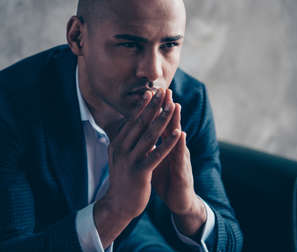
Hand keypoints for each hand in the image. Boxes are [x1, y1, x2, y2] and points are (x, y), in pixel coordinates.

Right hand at [94, 88, 181, 247]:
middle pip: (140, 123)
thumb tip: (131, 125)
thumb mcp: (121, 157)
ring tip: (173, 106)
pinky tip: (178, 132)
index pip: (133, 120)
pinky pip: (156, 154)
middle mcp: (122, 148)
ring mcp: (130, 160)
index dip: (144, 106)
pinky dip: (168, 142)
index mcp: (118, 143)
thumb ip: (126, 141)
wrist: (118, 205)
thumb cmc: (123, 179)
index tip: (152, 92)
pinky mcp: (140, 172)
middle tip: (163, 91)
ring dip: (162, 119)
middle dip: (153, 106)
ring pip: (149, 135)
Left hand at [152, 90, 205, 235]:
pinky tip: (181, 135)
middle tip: (165, 90)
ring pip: (178, 137)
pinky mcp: (182, 171)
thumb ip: (150, 146)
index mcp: (165, 146)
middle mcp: (174, 149)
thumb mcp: (155, 159)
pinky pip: (180, 158)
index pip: (159, 125)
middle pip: (170, 125)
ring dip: (177, 121)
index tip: (150, 93)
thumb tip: (137, 134)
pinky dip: (180, 146)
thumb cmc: (166, 178)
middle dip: (167, 108)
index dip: (155, 110)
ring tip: (175, 105)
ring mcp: (180, 159)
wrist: (179, 200)